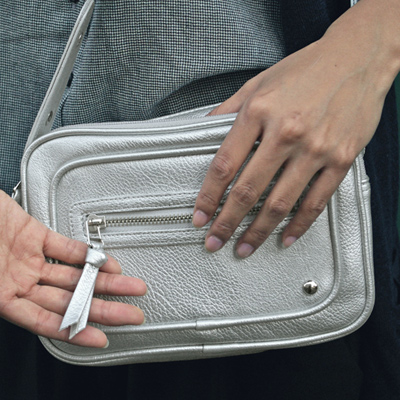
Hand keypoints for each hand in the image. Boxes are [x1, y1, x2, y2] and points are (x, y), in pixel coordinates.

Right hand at [0, 191, 146, 346]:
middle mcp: (18, 281)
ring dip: (105, 282)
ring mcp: (29, 258)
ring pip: (75, 275)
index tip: (100, 338)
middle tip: (131, 314)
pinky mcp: (35, 234)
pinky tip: (107, 262)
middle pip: (70, 300)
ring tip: (131, 287)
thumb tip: (8, 307)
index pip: (46, 321)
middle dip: (103, 308)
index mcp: (2, 297)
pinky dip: (88, 255)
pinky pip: (67, 248)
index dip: (75, 331)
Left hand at [192, 1, 399, 257]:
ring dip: (258, 231)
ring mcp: (315, 149)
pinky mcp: (340, 159)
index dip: (208, 197)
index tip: (200, 217)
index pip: (224, 165)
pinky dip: (299, 224)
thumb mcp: (257, 83)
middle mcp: (286, 132)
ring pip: (281, 203)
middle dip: (227, 223)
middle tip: (214, 243)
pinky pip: (316, 201)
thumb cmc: (304, 70)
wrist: (357, 58)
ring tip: (243, 248)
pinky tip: (285, 238)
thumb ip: (229, 110)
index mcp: (258, 112)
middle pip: (249, 190)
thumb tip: (203, 131)